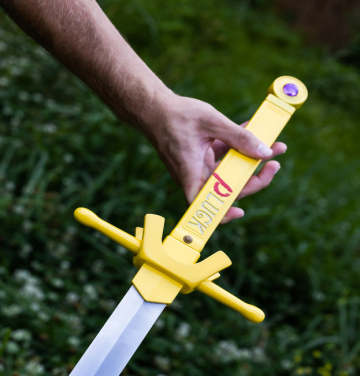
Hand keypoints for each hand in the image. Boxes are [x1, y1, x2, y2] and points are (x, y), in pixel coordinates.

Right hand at [150, 93, 286, 222]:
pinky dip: (238, 148)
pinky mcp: (202, 158)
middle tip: (274, 163)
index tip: (239, 211)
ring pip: (229, 172)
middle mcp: (195, 176)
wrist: (154, 107)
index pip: (205, 204)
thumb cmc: (175, 115)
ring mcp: (199, 168)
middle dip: (254, 178)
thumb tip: (265, 152)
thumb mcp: (212, 122)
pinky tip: (253, 132)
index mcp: (191, 173)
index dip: (222, 213)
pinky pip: (224, 158)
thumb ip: (239, 137)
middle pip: (227, 188)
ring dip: (251, 160)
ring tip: (275, 146)